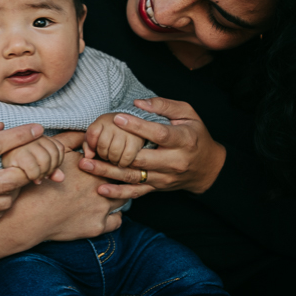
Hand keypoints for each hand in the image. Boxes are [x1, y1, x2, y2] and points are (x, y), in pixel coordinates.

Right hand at [16, 148, 125, 243]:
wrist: (32, 214)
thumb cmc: (42, 182)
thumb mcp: (55, 153)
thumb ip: (74, 138)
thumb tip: (88, 132)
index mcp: (94, 164)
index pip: (114, 159)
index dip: (111, 161)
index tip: (107, 163)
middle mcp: (101, 184)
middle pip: (121, 178)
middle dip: (118, 177)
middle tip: (111, 178)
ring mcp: (102, 206)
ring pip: (123, 197)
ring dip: (117, 194)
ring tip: (107, 193)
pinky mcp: (98, 226)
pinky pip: (117, 220)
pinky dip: (113, 215)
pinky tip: (105, 211)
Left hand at [78, 97, 226, 197]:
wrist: (208, 168)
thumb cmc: (196, 134)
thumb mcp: (188, 113)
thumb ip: (164, 106)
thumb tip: (139, 103)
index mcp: (182, 140)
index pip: (157, 134)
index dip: (137, 127)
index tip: (117, 118)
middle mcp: (173, 162)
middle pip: (140, 159)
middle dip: (113, 152)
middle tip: (90, 145)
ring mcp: (164, 177)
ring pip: (134, 176)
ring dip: (108, 172)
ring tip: (87, 165)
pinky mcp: (158, 187)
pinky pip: (136, 192)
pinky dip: (118, 192)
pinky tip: (101, 189)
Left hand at [85, 113, 145, 167]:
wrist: (132, 126)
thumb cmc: (110, 133)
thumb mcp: (97, 134)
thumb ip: (88, 144)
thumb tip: (88, 156)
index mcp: (103, 120)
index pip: (92, 133)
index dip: (92, 145)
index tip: (95, 149)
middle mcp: (115, 123)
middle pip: (103, 145)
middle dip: (103, 155)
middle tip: (106, 156)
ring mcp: (126, 132)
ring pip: (114, 152)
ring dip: (112, 160)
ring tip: (114, 158)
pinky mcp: (136, 141)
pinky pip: (126, 157)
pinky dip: (122, 163)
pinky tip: (122, 161)